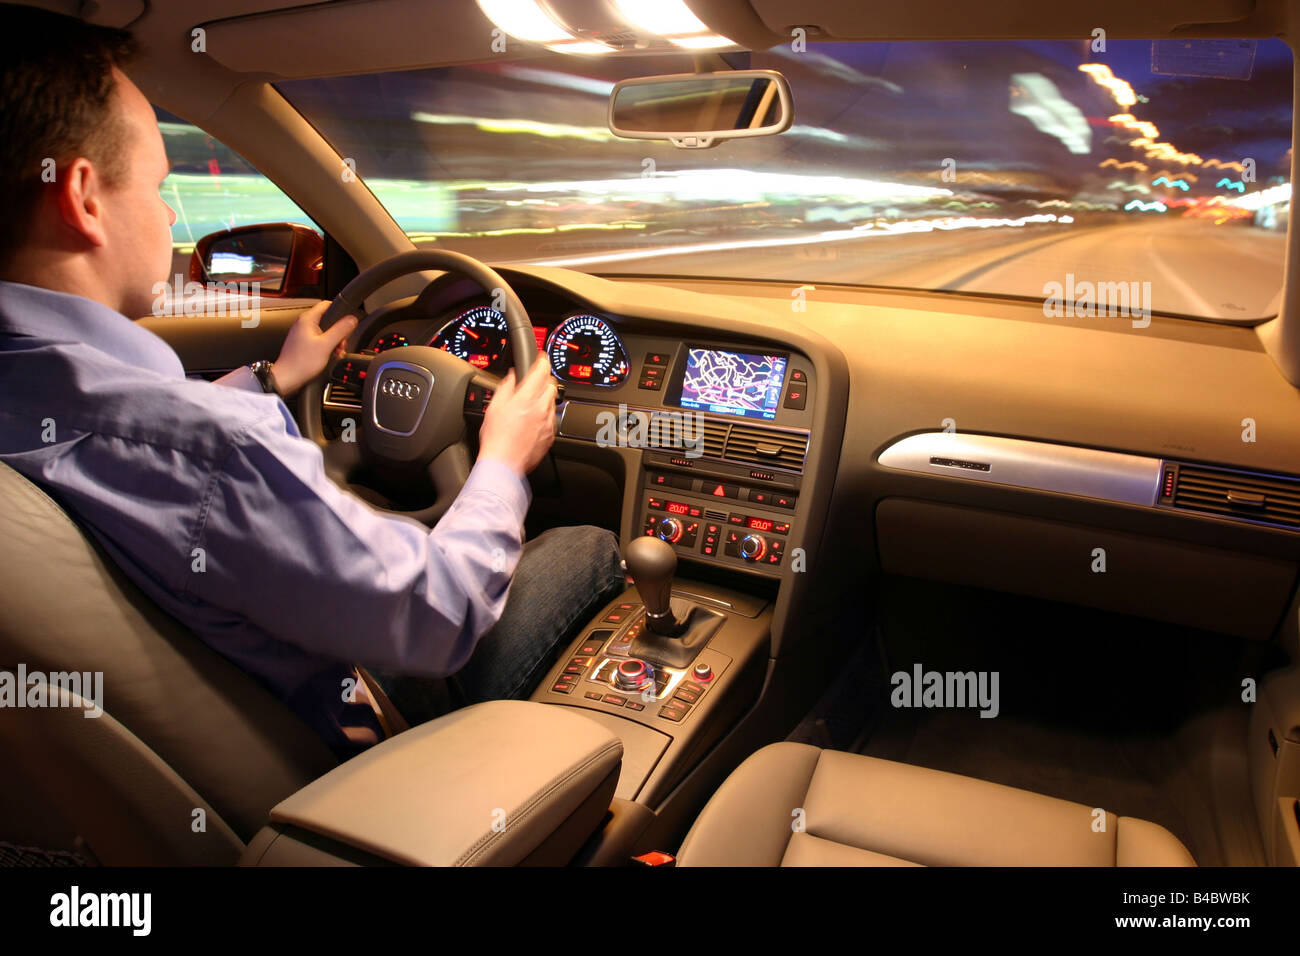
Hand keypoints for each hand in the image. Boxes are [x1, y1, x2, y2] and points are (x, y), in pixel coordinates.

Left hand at [272, 300, 357, 394]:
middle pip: (328, 320)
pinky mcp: (303, 343)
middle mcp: (303, 324)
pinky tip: (329, 355)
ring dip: (334, 341)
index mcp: (307, 319)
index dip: (340, 311)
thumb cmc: (301, 363)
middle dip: (338, 332)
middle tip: (340, 344)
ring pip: (325, 332)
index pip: (327, 305)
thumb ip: (340, 330)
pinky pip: (319, 340)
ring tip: (335, 352)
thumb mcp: (326, 345)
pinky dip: (327, 346)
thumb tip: (352, 320)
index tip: (347, 322)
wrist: (288, 378)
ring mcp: (302, 334)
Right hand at [477, 355, 556, 478]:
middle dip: (544, 379)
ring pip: (553, 402)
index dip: (542, 361)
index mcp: (526, 399)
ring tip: (531, 402)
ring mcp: (548, 423)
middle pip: (551, 385)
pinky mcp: (550, 436)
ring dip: (545, 397)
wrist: (503, 464)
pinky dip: (545, 414)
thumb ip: (506, 387)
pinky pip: (552, 418)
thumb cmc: (496, 439)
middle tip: (535, 380)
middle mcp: (541, 409)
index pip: (541, 371)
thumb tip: (512, 376)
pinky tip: (533, 420)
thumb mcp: (494, 406)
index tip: (541, 358)